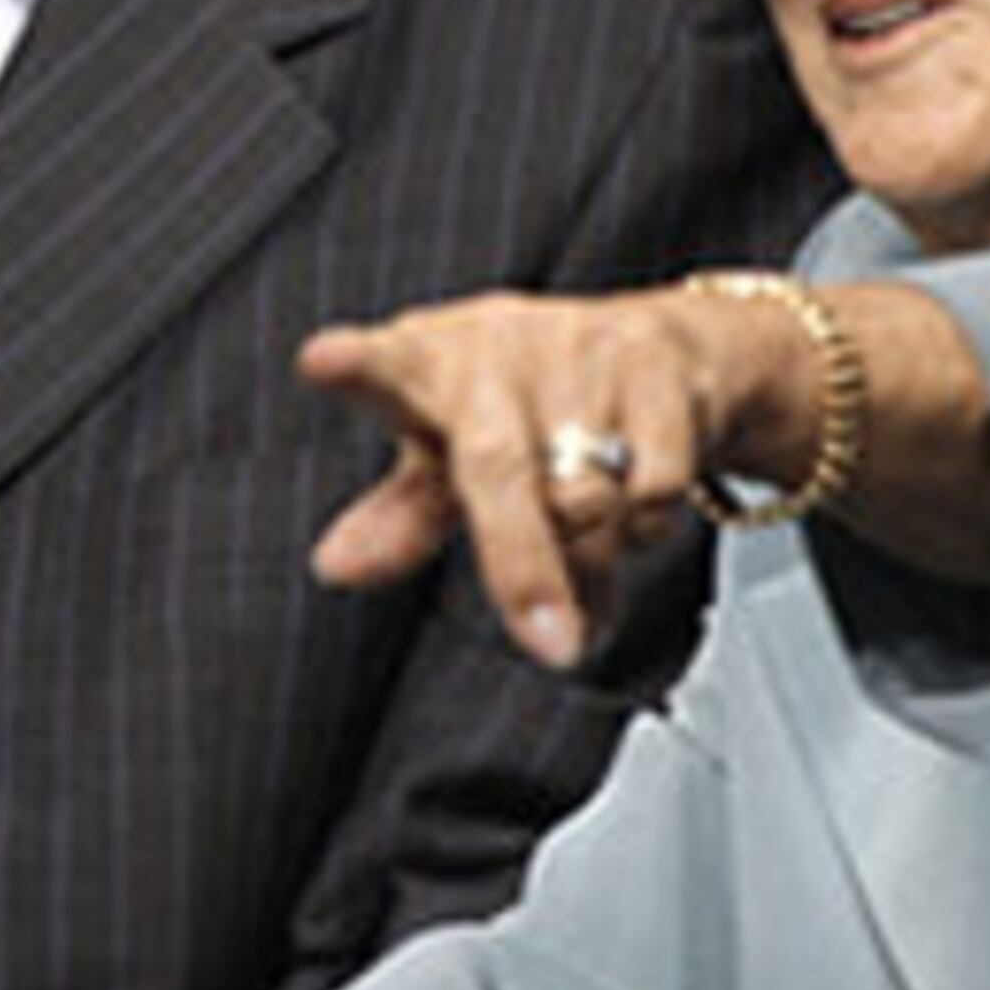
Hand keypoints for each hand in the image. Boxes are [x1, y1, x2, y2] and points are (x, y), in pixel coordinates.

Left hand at [302, 286, 775, 668]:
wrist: (667, 348)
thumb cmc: (530, 404)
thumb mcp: (452, 454)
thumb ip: (399, 516)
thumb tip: (335, 565)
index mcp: (429, 365)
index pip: (381, 366)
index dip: (352, 366)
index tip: (321, 360)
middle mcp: (498, 345)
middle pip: (499, 469)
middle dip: (525, 567)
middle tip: (552, 644)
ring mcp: (578, 346)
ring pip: (587, 494)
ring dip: (593, 557)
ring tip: (589, 551)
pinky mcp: (654, 360)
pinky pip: (655, 485)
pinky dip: (647, 525)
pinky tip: (637, 505)